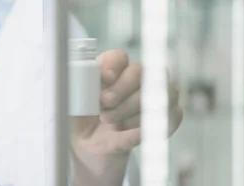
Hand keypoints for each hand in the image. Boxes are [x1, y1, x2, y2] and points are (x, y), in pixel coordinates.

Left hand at [70, 50, 182, 185]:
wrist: (88, 149)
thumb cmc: (80, 122)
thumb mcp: (72, 104)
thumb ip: (76, 88)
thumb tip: (80, 77)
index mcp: (110, 72)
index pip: (119, 57)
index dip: (114, 64)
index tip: (105, 77)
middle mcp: (133, 81)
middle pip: (141, 72)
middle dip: (122, 90)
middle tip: (105, 107)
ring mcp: (150, 99)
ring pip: (159, 91)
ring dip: (134, 109)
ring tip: (112, 124)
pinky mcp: (160, 120)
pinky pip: (172, 116)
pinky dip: (151, 124)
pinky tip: (130, 131)